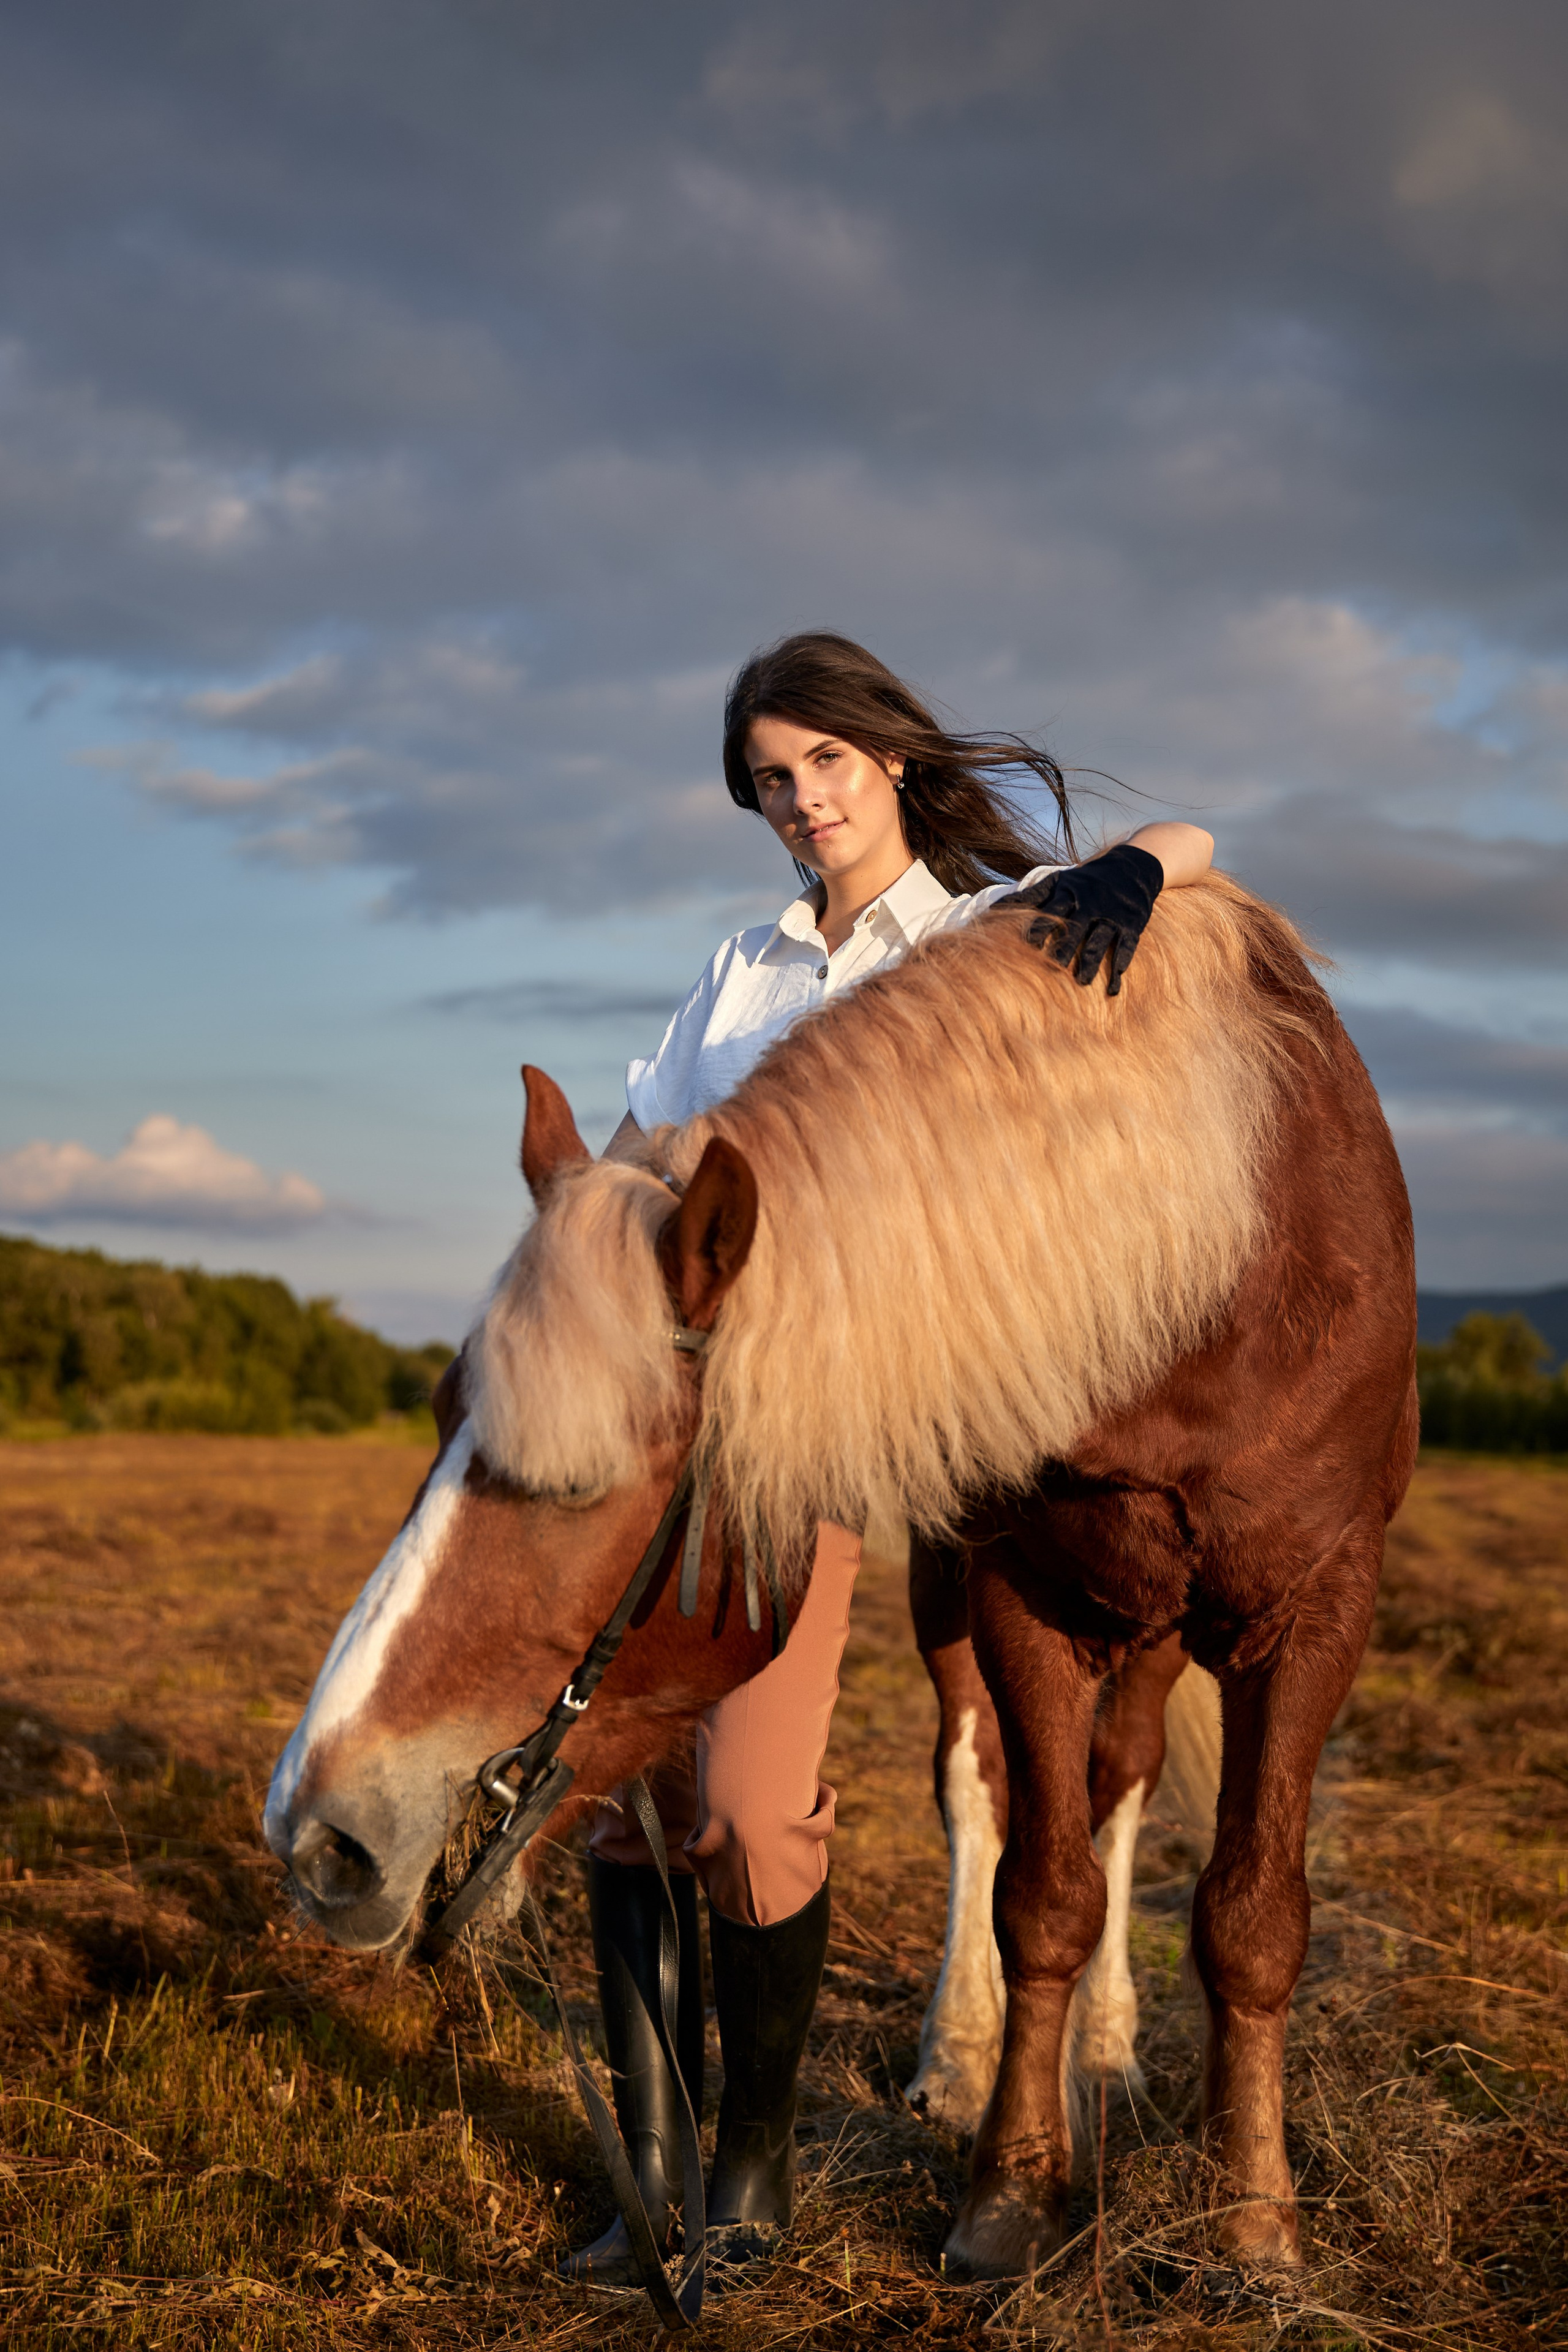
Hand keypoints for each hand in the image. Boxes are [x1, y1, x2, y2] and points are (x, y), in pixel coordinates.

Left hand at [1005, 842, 1163, 994]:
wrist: (1131, 866)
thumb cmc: (1084, 881)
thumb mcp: (1057, 882)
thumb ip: (1027, 899)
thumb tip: (989, 912)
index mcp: (1067, 893)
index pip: (1050, 912)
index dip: (1039, 928)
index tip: (1025, 945)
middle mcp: (1089, 904)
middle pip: (1074, 928)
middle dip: (1063, 948)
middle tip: (1051, 968)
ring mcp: (1111, 915)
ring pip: (1098, 940)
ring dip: (1090, 962)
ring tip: (1081, 982)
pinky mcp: (1131, 924)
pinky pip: (1126, 947)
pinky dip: (1119, 967)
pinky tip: (1112, 989)